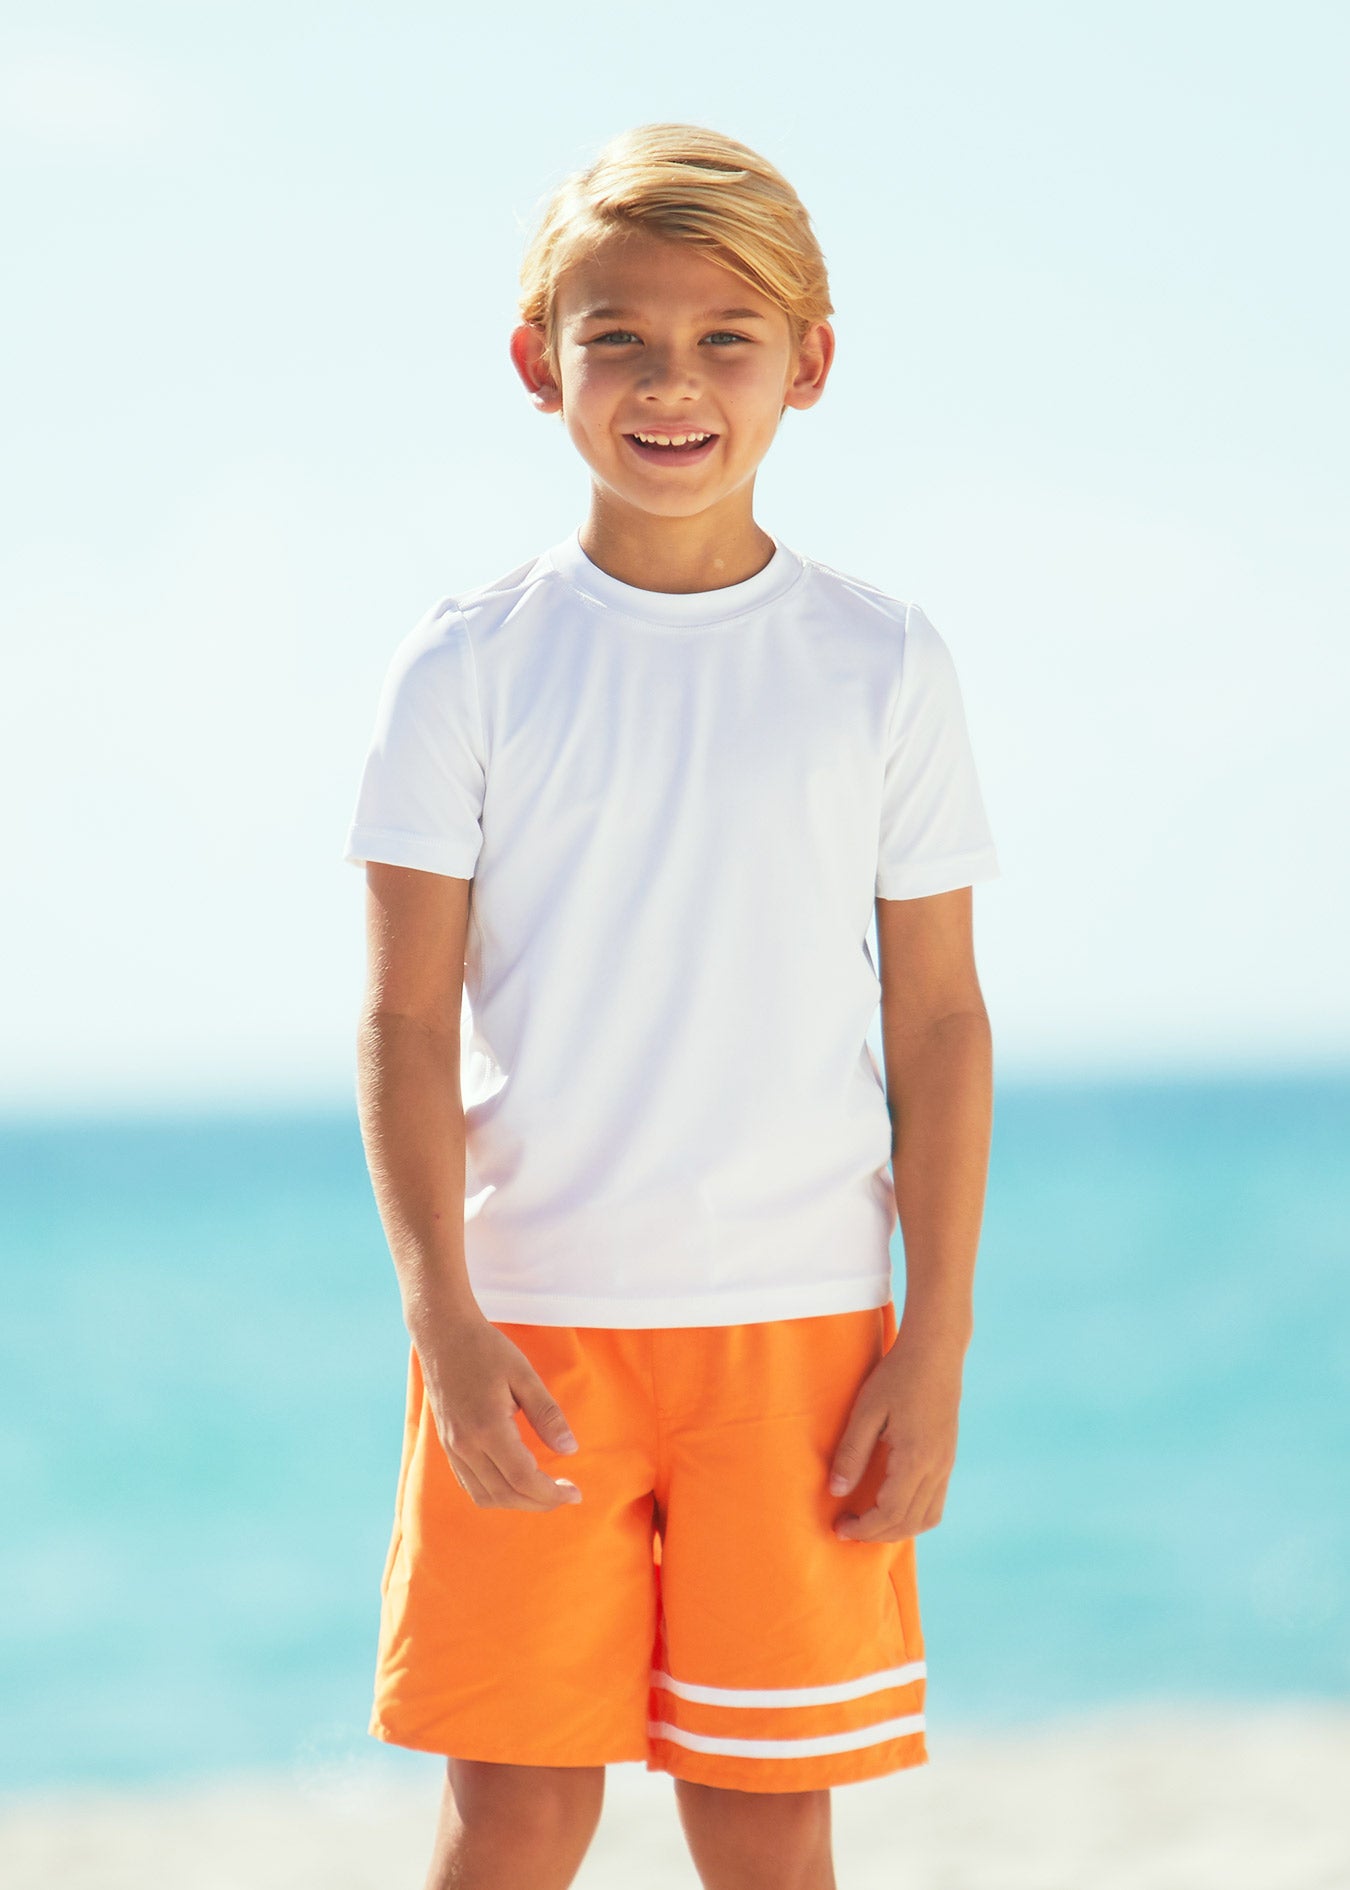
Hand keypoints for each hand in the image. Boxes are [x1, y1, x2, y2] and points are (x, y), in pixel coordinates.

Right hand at [417, 1314, 583, 1513]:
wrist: (443, 1335)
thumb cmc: (485, 1349)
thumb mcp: (524, 1375)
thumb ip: (547, 1414)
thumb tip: (570, 1450)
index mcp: (487, 1427)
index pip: (523, 1478)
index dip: (551, 1493)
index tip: (575, 1493)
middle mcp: (466, 1445)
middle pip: (506, 1494)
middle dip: (540, 1502)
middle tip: (567, 1495)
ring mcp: (453, 1448)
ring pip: (486, 1496)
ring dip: (518, 1502)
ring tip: (545, 1492)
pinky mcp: (448, 1446)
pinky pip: (471, 1485)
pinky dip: (496, 1494)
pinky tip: (515, 1483)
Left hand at [827, 1322, 964, 1542]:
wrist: (936, 1352)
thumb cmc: (897, 1376)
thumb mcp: (866, 1411)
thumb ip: (851, 1453)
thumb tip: (835, 1491)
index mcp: (916, 1458)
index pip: (890, 1513)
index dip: (864, 1528)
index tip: (839, 1527)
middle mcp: (937, 1468)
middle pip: (909, 1522)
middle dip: (876, 1533)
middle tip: (847, 1527)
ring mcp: (947, 1464)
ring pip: (927, 1518)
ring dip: (897, 1528)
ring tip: (868, 1521)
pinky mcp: (948, 1458)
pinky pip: (935, 1503)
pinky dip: (913, 1515)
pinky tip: (891, 1504)